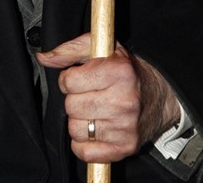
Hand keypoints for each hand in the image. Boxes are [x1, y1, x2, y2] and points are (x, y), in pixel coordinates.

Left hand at [37, 34, 179, 163]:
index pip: (69, 81)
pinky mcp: (124, 148)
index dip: (69, 78)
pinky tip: (94, 128)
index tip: (80, 78)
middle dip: (74, 99)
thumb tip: (44, 57)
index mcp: (119, 72)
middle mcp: (124, 101)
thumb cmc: (126, 71)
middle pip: (71, 106)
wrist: (158, 97)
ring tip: (92, 110)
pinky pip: (84, 152)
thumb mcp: (102, 49)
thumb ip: (69, 50)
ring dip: (78, 121)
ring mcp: (125, 127)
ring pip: (75, 129)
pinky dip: (83, 143)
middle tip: (88, 94)